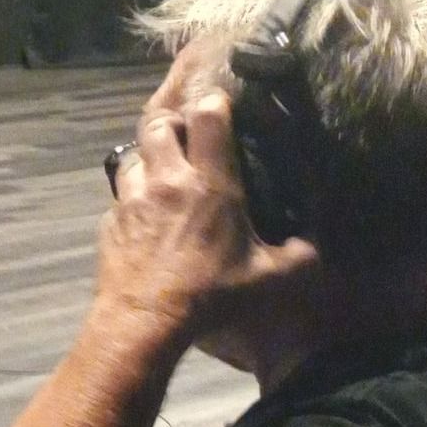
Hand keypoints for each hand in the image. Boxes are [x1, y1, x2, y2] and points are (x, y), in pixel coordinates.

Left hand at [98, 89, 316, 335]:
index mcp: (210, 184)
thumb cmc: (210, 297)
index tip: (221, 106)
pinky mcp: (110, 224)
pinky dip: (131, 199)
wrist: (144, 322)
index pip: (208, 118)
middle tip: (185, 134)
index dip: (214, 104)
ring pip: (132, 157)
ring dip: (147, 158)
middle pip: (158, 124)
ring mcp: (132, 201)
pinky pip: (118, 198)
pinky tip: (142, 217)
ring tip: (160, 173)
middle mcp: (167, 182)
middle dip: (172, 121)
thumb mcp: (269, 279)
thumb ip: (299, 256)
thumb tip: (316, 244)